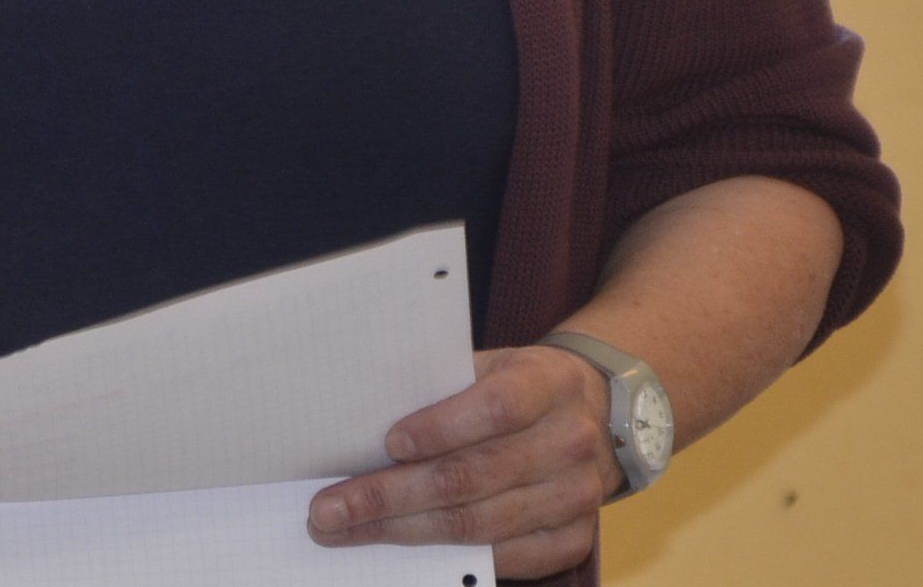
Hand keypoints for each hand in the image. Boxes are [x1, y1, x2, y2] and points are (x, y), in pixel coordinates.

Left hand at [306, 344, 618, 580]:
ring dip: (402, 531)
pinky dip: (447, 556)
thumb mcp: (489, 364)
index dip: (440, 427)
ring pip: (478, 524)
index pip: (496, 407)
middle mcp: (569, 441)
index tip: (387, 443)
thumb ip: (440, 386)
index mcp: (549, 382)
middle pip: (473, 477)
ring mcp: (577, 496)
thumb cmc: (516, 384)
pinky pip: (505, 557)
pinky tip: (400, 548)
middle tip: (330, 509)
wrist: (593, 414)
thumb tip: (359, 422)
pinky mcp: (573, 538)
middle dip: (390, 496)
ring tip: (344, 530)